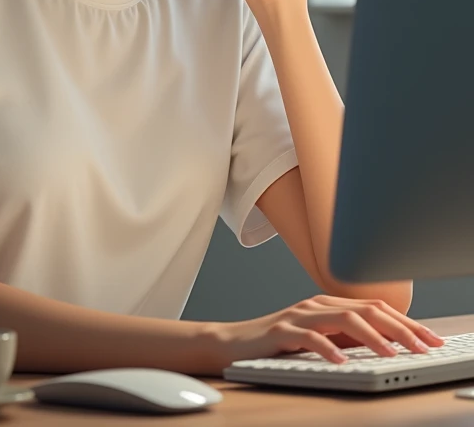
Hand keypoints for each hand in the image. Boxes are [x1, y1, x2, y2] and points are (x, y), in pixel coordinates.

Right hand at [206, 295, 444, 370]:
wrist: (233, 343)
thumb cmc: (278, 344)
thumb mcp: (320, 339)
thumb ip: (348, 338)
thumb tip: (386, 344)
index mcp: (329, 304)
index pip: (376, 309)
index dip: (406, 323)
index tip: (430, 339)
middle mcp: (317, 304)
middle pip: (366, 310)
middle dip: (399, 328)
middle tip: (424, 346)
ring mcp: (299, 315)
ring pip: (343, 318)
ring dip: (371, 336)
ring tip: (391, 352)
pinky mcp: (281, 330)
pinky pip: (309, 336)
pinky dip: (328, 347)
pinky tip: (341, 360)